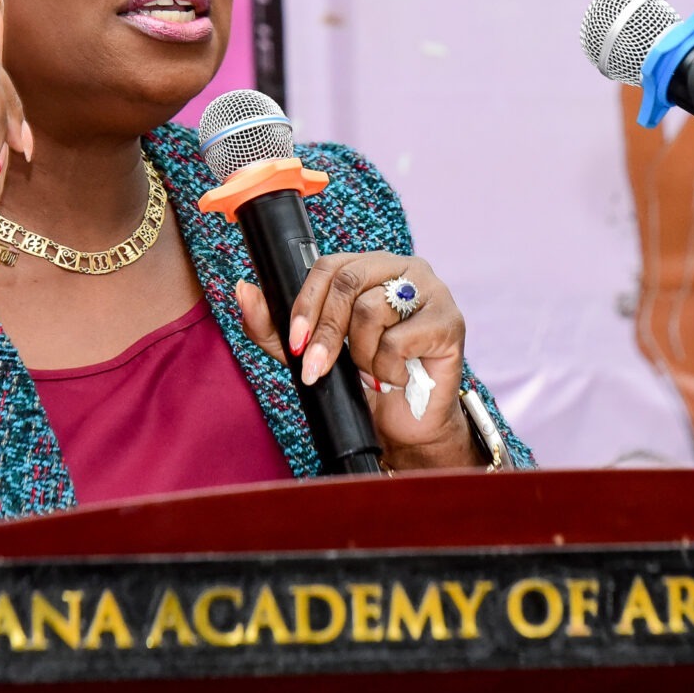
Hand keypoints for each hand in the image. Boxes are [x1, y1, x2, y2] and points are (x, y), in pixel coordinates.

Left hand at [235, 254, 476, 468]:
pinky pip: (399, 340)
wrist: (406, 426)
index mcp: (371, 267)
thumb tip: (244, 289)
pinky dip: (387, 369)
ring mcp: (431, 291)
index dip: (306, 303)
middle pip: (348, 281)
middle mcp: (403, 269)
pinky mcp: (449, 321)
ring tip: (371, 372)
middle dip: (326, 331)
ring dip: (362, 355)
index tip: (296, 342)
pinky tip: (396, 377)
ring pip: (372, 310)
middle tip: (317, 369)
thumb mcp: (311, 354)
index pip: (328, 266)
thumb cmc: (364, 383)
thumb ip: (275, 327)